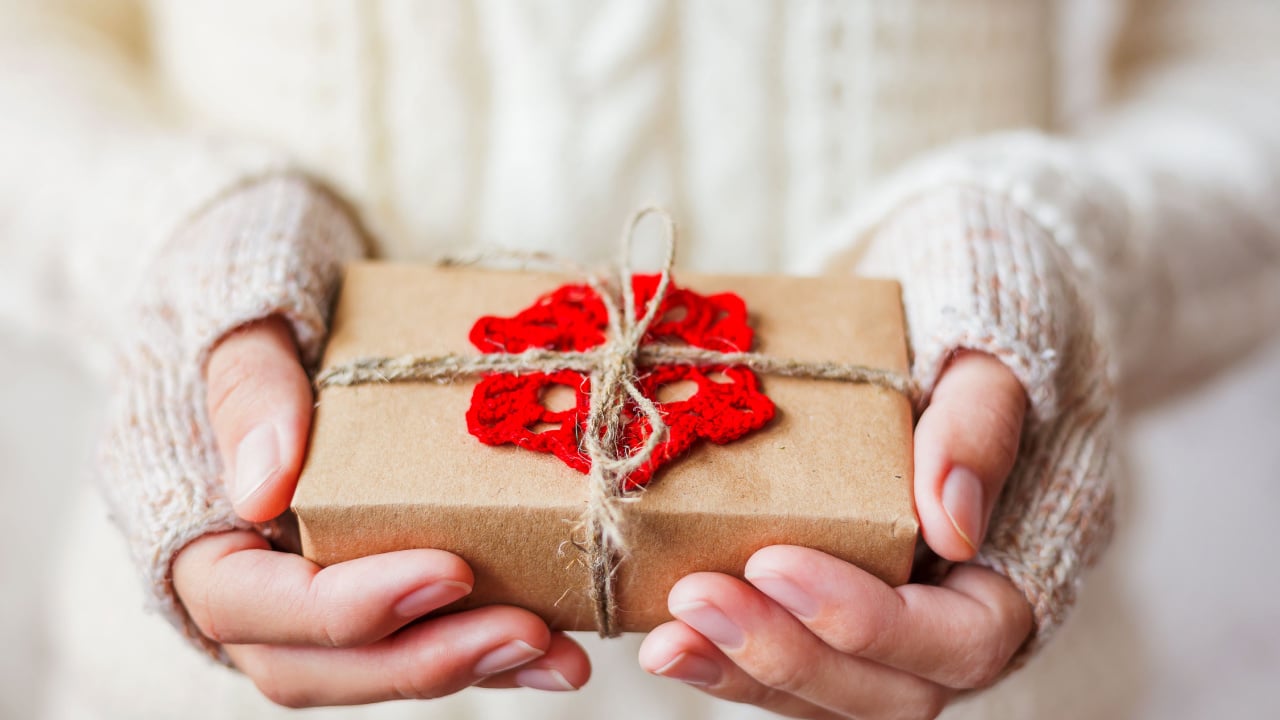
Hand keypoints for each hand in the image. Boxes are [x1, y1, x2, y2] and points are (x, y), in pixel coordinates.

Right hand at [173, 317, 590, 706]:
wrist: (276, 280)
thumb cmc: (245, 287)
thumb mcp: (238, 311)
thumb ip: (248, 388)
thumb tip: (264, 490)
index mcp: (192, 527)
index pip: (248, 603)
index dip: (348, 607)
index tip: (449, 571)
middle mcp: (247, 581)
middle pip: (316, 664)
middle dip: (425, 658)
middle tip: (527, 632)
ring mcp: (307, 592)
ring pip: (372, 665)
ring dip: (470, 667)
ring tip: (562, 657)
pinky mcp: (369, 579)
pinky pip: (416, 635)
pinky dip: (483, 647)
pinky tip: (557, 646)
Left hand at [639, 351, 1032, 718]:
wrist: (928, 362)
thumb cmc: (964, 360)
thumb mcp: (986, 366)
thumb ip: (979, 428)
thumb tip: (951, 526)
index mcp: (1008, 584)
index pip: (959, 640)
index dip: (866, 619)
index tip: (775, 562)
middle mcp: (948, 637)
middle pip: (882, 693)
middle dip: (783, 653)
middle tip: (695, 596)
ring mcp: (885, 651)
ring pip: (823, 700)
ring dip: (739, 675)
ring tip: (665, 639)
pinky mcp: (822, 638)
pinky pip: (782, 681)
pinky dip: (723, 667)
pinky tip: (664, 639)